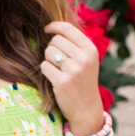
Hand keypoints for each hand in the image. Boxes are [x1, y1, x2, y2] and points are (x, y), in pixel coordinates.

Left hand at [42, 21, 104, 135]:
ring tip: (58, 70)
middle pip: (55, 40)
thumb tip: (54, 28)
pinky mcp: (62, 82)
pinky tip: (54, 78)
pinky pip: (44, 66)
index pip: (68, 29)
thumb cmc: (83, 82)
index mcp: (91, 50)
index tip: (47, 28)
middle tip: (57, 61)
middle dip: (51, 48)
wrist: (86, 109)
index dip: (54, 26)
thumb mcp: (87, 60)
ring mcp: (73, 70)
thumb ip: (75, 44)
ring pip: (48, 52)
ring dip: (48, 60)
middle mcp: (84, 58)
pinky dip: (46, 71)